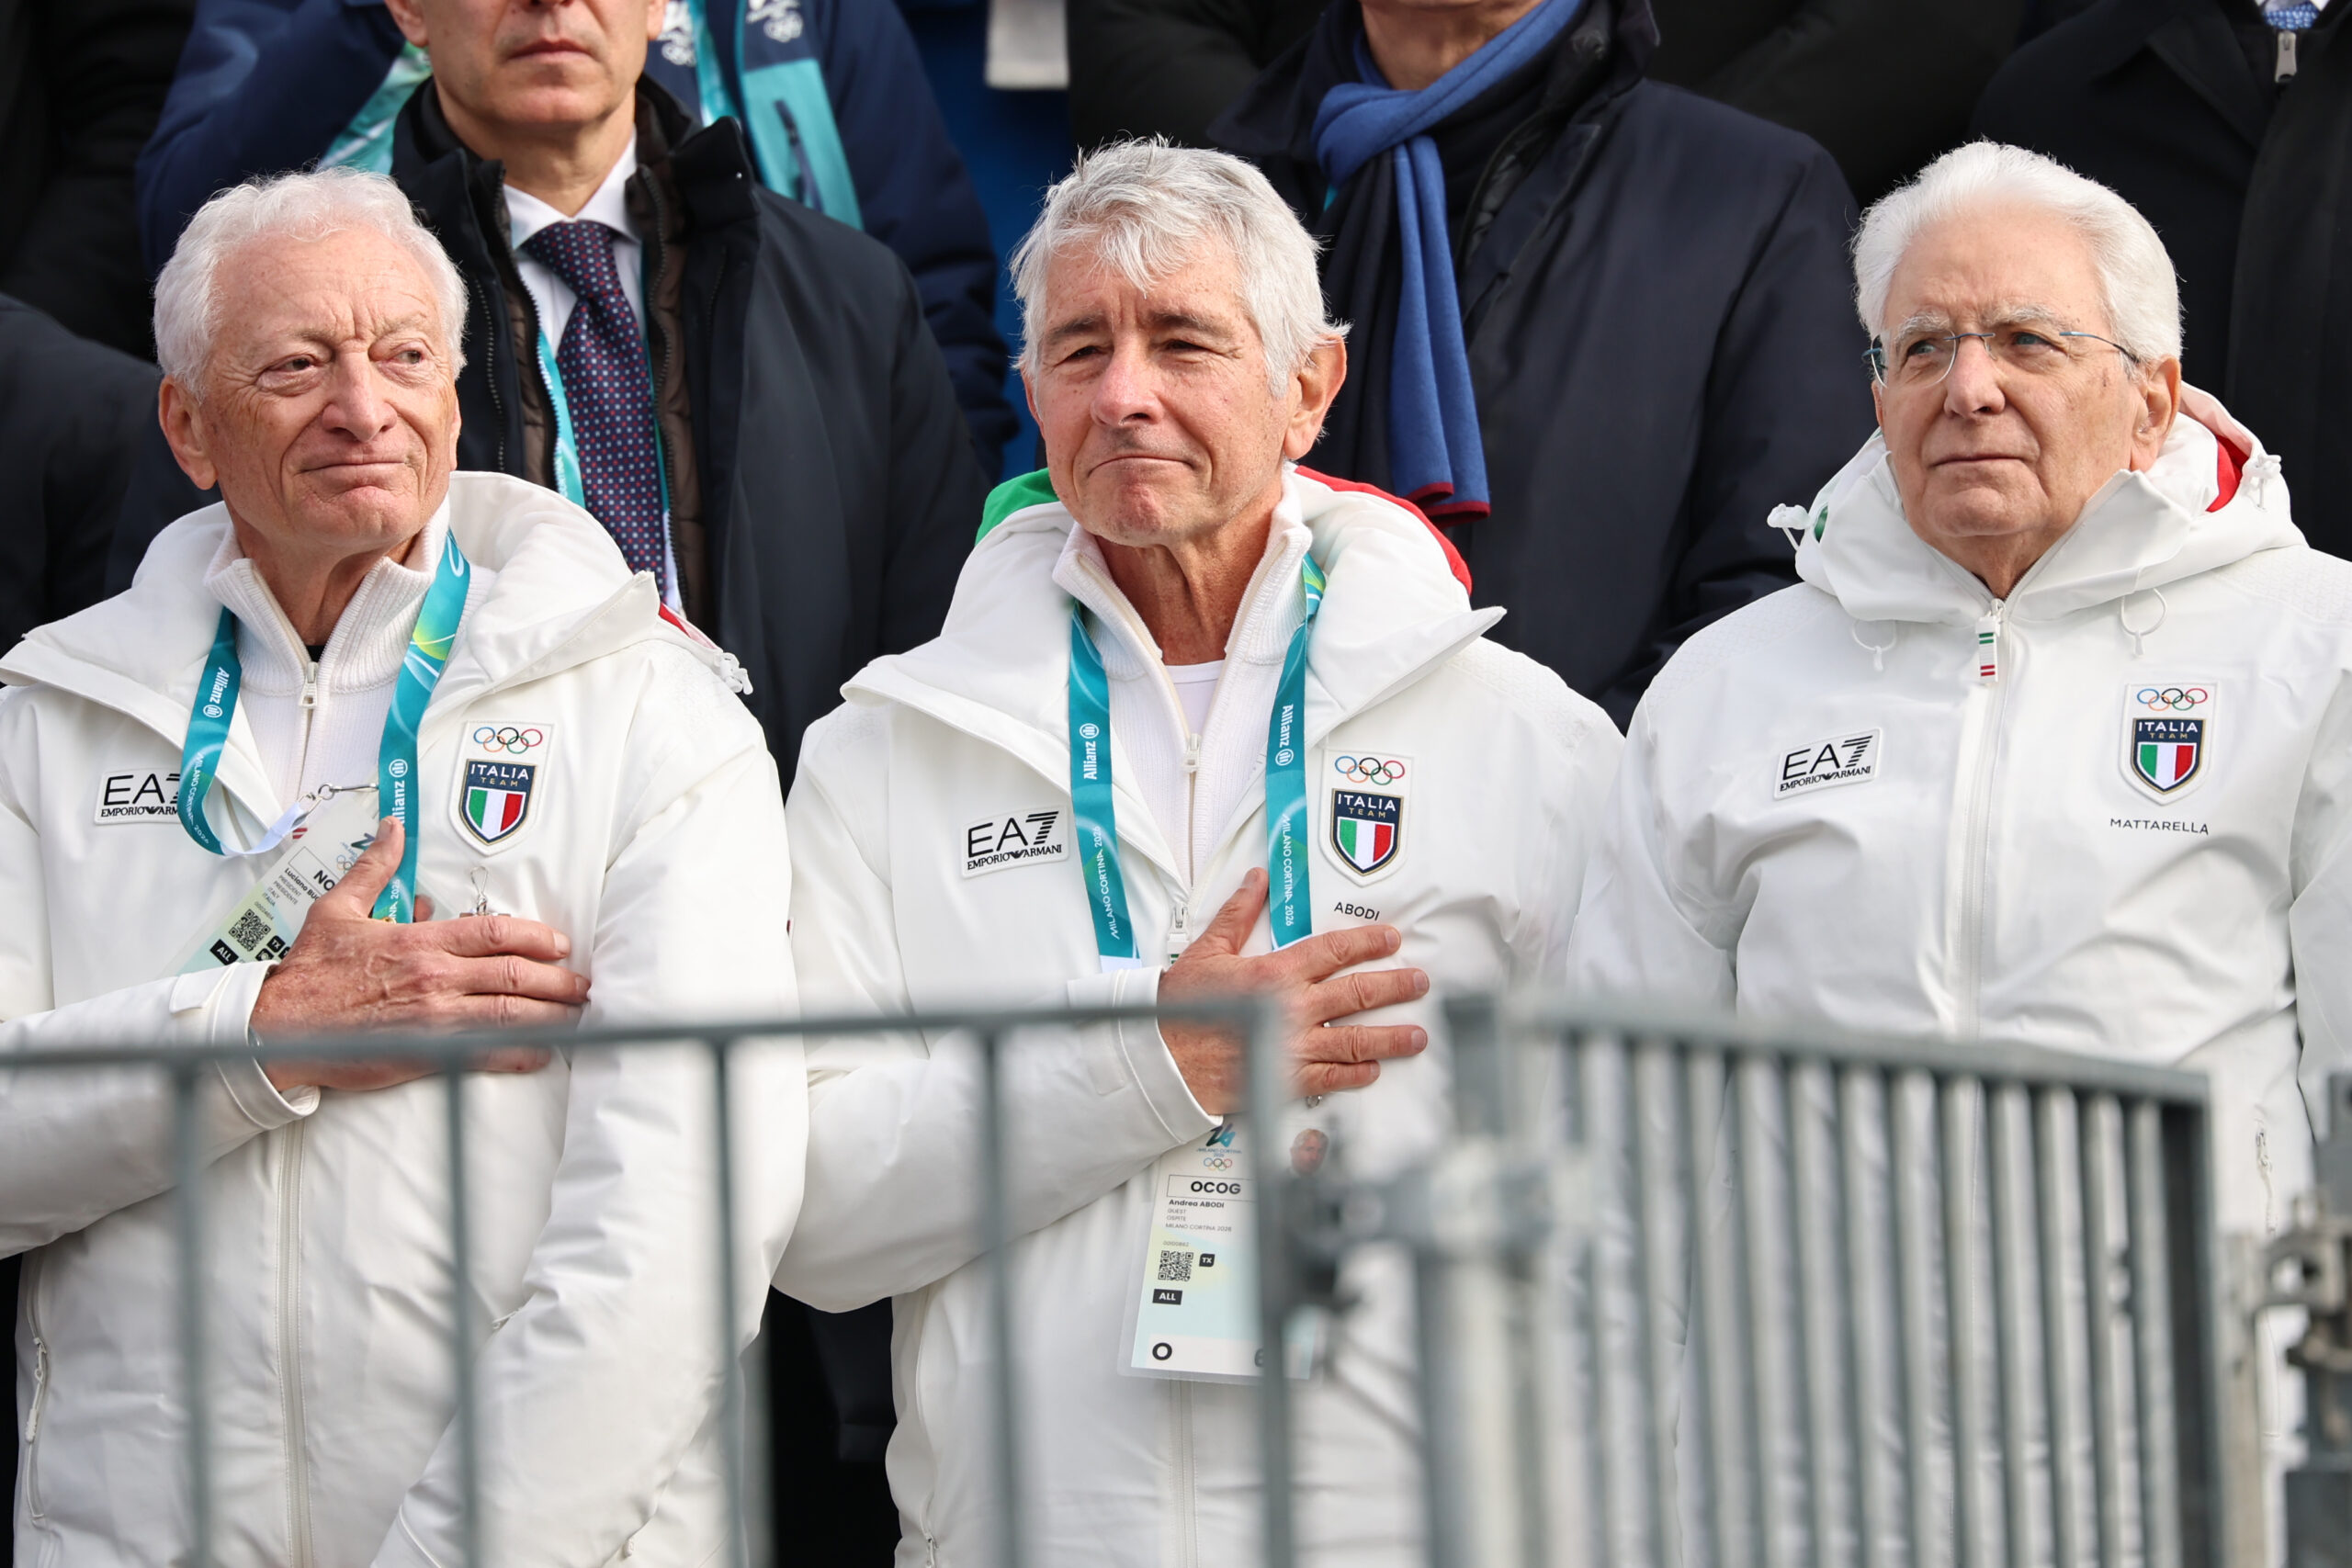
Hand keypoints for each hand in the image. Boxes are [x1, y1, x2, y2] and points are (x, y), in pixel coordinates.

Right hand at [250, 817, 587, 1091]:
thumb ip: (374, 869)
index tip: (560, 944)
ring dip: (551, 1015)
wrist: (278, 1027)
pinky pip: (485, 1052)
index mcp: (419, 941)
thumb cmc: (309, 972)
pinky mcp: (426, 1053)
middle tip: (583, 984)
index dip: (538, 937)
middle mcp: (434, 977)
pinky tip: (544, 1051)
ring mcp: (434, 1018)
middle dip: (558, 979)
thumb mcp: (337, 909)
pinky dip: (521, 1052)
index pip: (496, 933)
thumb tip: (392, 830)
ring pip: (510, 1013)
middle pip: (515, 974)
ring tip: (578, 1015)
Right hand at [1157, 869, 1428, 1113]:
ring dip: (1390, 1037)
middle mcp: (1293, 1008)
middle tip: (1420, 983)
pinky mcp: (1286, 1080)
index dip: (1367, 942)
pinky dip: (1356, 1075)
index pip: (1334, 950)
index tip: (1391, 939)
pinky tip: (1373, 1071)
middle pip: (1357, 993)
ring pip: (1355, 1040)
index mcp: (1276, 972)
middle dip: (1395, 986)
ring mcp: (1293, 1046)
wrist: (1163, 1059)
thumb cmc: (1182, 1006)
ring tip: (1417, 1036)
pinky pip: (1331, 1078)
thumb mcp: (1209, 949)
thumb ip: (1238, 913)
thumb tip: (1256, 879)